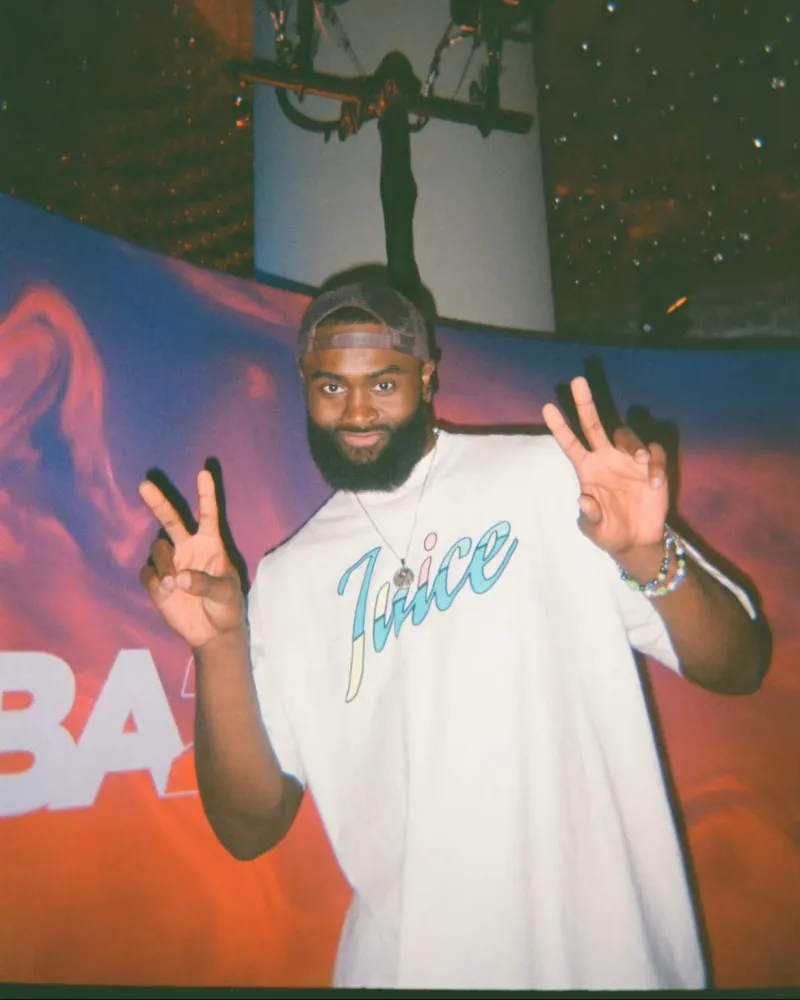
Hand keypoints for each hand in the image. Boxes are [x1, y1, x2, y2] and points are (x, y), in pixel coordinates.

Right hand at [138, 470, 244, 649]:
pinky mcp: (157, 582)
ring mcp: (171, 564)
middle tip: (145, 485)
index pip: (208, 514)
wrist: (213, 633)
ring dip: (163, 561)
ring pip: (158, 549)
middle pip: (171, 520)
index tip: (204, 472)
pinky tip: (165, 589)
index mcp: (211, 544)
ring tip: (172, 582)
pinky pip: (148, 572)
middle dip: (159, 503)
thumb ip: (205, 583)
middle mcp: (188, 548)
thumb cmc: (227, 606)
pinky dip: (154, 578)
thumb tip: (178, 577)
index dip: (206, 494)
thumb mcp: (225, 594)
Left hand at [542, 377, 668, 557]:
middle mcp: (606, 458)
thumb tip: (584, 500)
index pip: (570, 444)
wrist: (636, 541)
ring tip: (638, 458)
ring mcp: (628, 461)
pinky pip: (654, 453)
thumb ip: (589, 516)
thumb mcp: (594, 529)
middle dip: (585, 403)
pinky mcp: (651, 467)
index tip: (547, 407)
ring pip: (626, 434)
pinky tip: (653, 483)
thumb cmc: (609, 531)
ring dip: (632, 442)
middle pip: (593, 425)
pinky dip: (654, 464)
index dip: (559, 426)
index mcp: (587, 469)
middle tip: (577, 381)